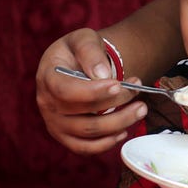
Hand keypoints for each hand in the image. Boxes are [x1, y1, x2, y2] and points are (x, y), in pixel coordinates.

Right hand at [35, 28, 147, 154]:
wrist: (76, 64)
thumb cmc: (80, 51)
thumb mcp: (84, 39)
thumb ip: (90, 52)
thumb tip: (102, 75)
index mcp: (47, 77)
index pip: (66, 91)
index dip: (93, 92)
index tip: (119, 85)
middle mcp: (47, 104)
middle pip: (82, 115)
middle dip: (117, 104)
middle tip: (139, 90)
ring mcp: (55, 123)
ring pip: (88, 132)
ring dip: (119, 123)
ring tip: (141, 108)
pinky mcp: (65, 137)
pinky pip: (85, 148)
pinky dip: (107, 143)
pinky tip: (124, 130)